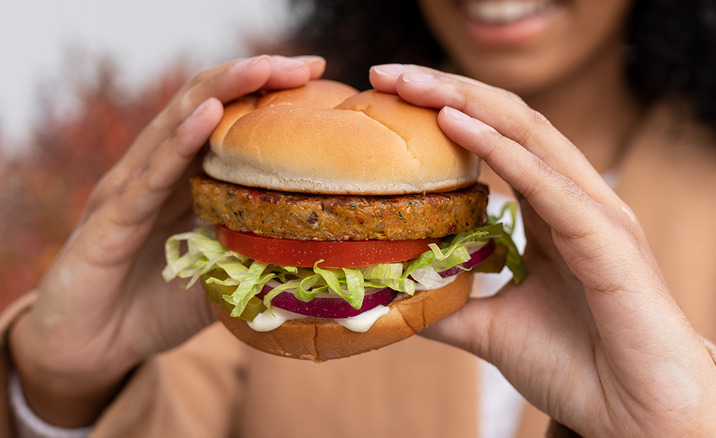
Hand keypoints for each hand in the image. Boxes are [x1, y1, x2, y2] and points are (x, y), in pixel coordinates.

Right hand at [9, 55, 325, 426]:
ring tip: (264, 67)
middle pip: (205, 106)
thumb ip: (254, 258)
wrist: (89, 351)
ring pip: (176, 127)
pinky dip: (180, 143)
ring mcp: (129, 191)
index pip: (226, 120)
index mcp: (183, 181)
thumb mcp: (220, 279)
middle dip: (254, 78)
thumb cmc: (153, 308)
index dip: (267, 93)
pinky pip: (149, 176)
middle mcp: (155, 173)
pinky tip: (208, 116)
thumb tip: (316, 255)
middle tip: (304, 64)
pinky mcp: (110, 221)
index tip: (317, 77)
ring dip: (221, 92)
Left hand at [370, 64, 715, 436]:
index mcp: (551, 211)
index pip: (496, 139)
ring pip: (527, 134)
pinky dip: (500, 148)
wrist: (635, 414)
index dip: (445, 110)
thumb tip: (396, 296)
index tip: (389, 99)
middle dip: (446, 89)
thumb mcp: (490, 328)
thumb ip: (449, 304)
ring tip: (410, 83)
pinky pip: (546, 181)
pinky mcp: (605, 237)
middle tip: (388, 74)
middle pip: (507, 121)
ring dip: (464, 101)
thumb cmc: (575, 365)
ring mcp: (594, 212)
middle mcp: (574, 198)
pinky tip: (454, 122)